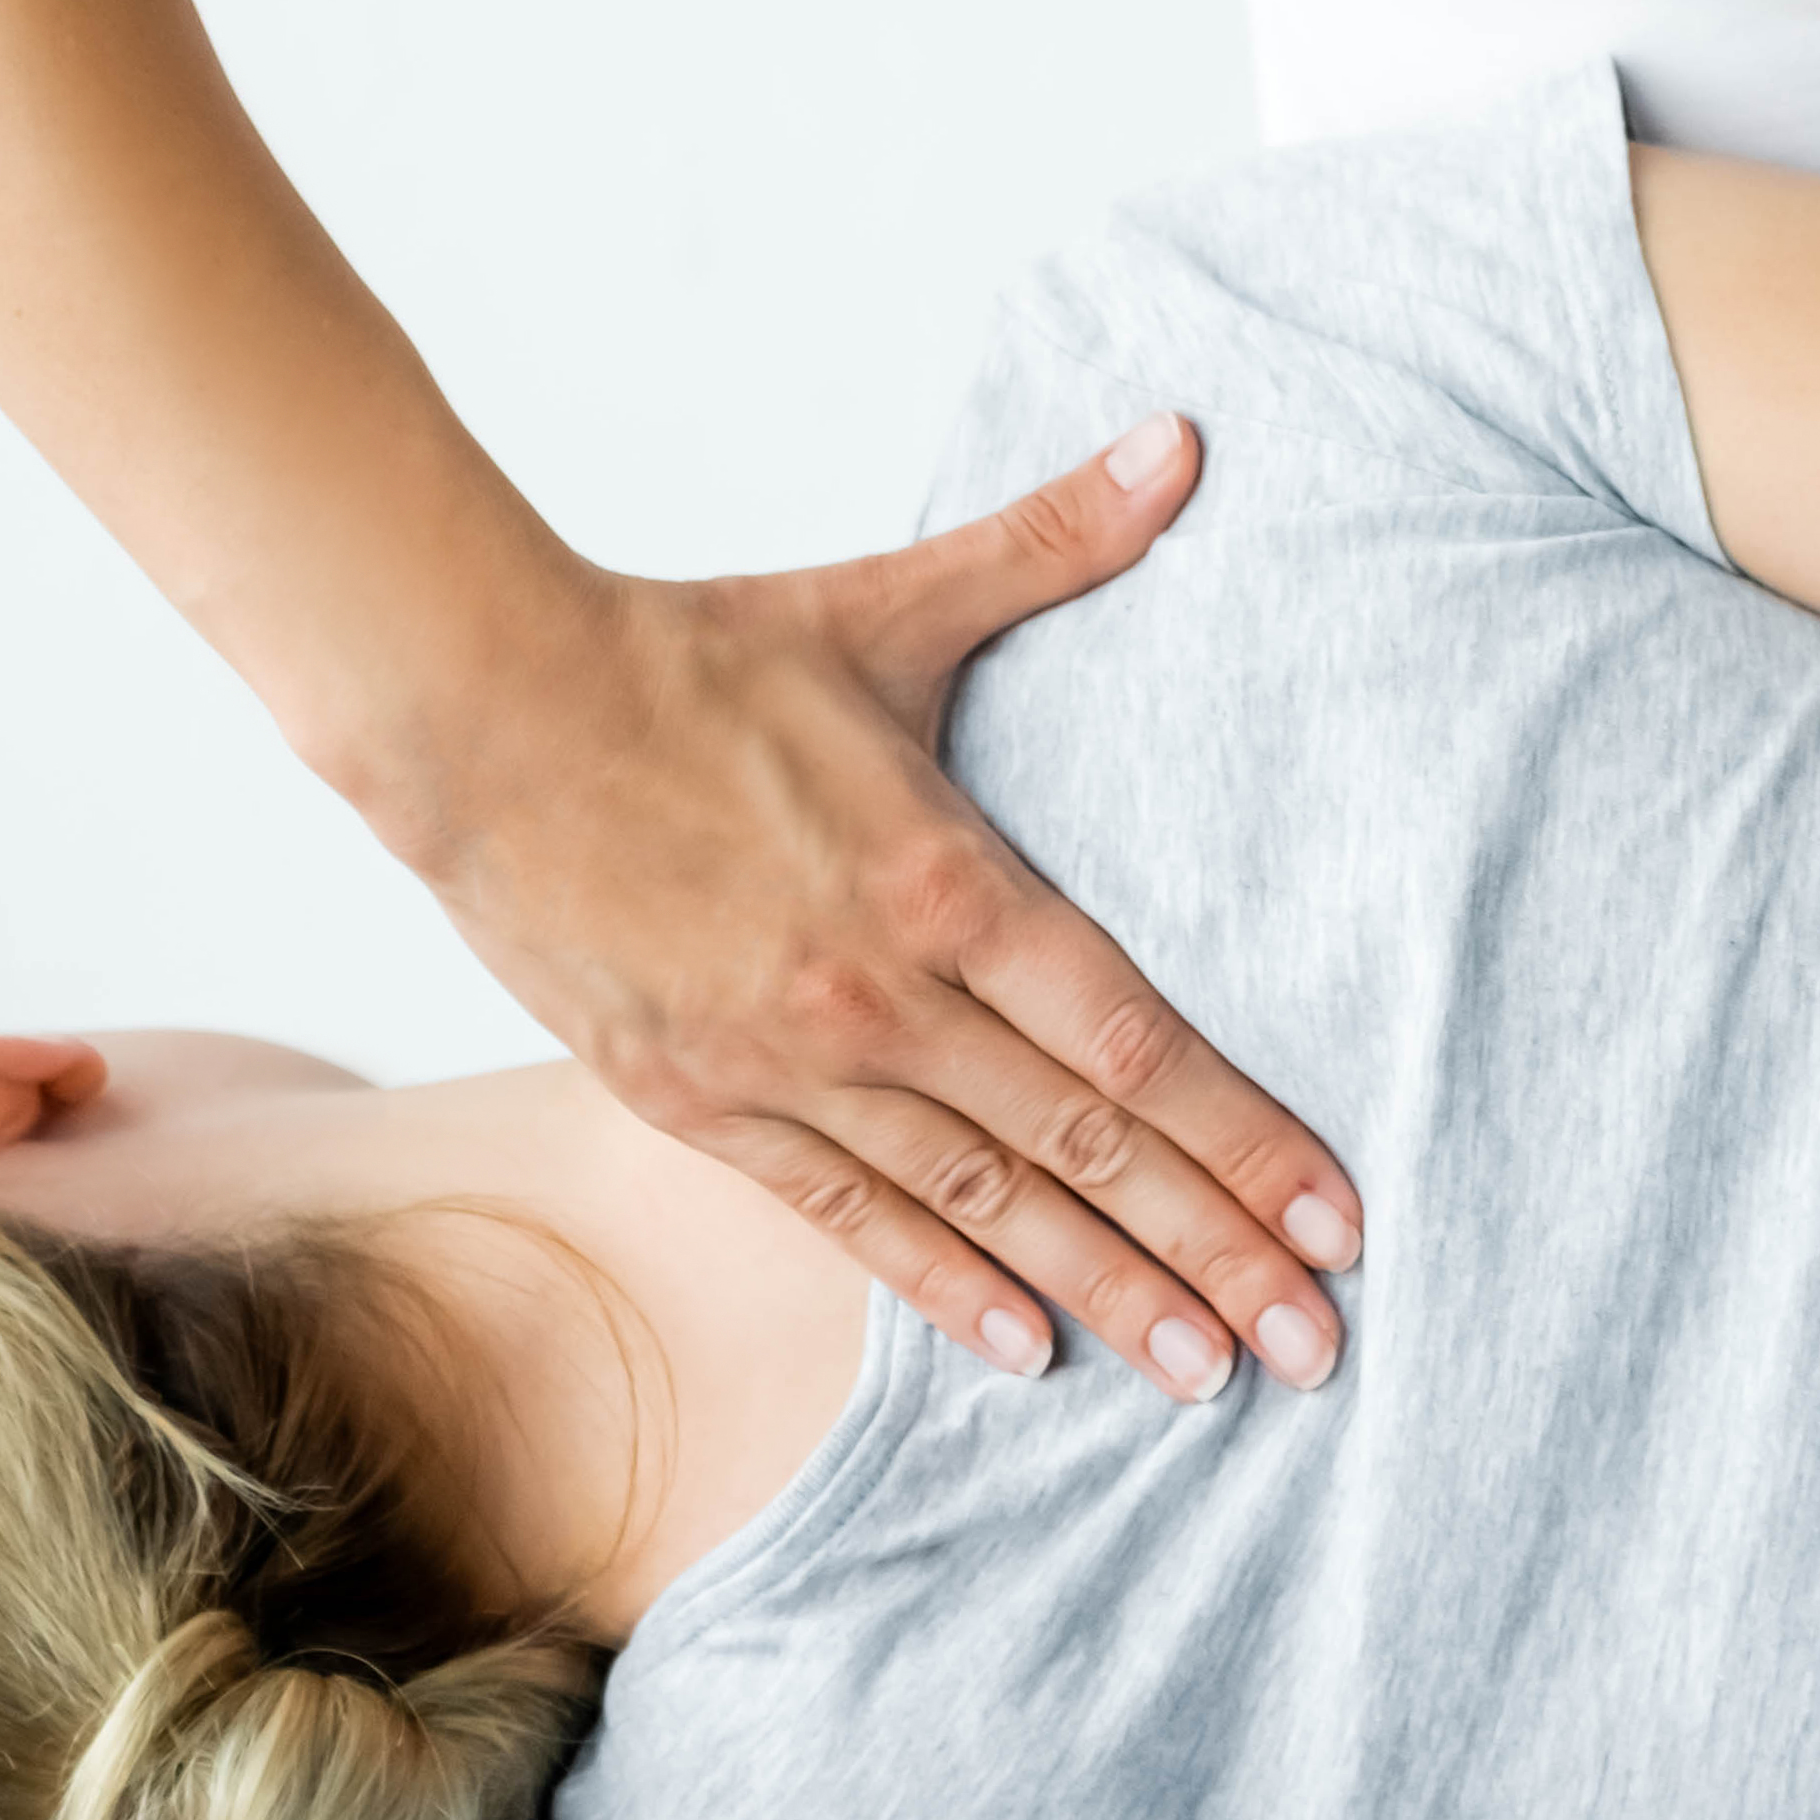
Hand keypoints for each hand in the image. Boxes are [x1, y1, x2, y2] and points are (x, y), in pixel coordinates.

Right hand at [372, 416, 1362, 1404]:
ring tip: (1207, 1376)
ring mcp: (784, 1064)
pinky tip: (1026, 1351)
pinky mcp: (698, 1103)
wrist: (482, 713)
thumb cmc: (698, 656)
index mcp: (944, 881)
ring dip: (1102, 1296)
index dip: (1243, 1139)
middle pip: (1079, 1151)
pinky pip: (845, 1218)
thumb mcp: (888, 603)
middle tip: (1319, 1348)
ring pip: (976, 1207)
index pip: (1130, 1042)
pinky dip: (941, 1288)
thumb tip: (1184, 443)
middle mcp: (878, 997)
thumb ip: (1051, 540)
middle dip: (1210, 1256)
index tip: (1337, 1222)